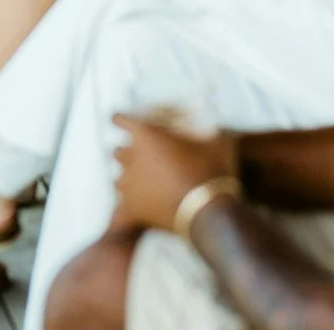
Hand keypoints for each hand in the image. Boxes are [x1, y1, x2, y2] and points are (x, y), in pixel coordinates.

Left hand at [113, 115, 237, 231]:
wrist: (212, 213)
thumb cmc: (214, 170)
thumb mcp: (216, 139)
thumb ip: (205, 129)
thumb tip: (209, 123)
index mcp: (146, 134)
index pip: (120, 120)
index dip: (120, 120)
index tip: (118, 120)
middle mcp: (132, 157)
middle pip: (117, 151)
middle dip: (127, 152)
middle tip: (140, 156)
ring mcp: (130, 185)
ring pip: (118, 178)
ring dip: (127, 178)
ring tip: (139, 182)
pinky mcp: (133, 209)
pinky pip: (121, 205)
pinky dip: (127, 205)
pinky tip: (133, 207)